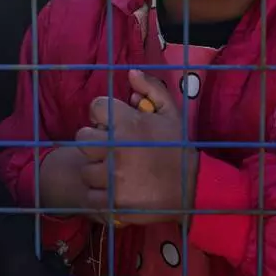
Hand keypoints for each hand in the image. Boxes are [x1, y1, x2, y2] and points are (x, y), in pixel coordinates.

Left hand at [75, 69, 198, 225]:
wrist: (193, 189)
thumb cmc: (178, 148)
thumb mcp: (171, 113)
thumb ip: (151, 88)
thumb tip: (130, 73)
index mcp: (128, 123)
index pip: (96, 107)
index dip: (102, 114)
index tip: (111, 124)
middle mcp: (115, 149)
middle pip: (83, 138)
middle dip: (94, 143)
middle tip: (109, 150)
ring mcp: (112, 177)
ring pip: (86, 169)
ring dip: (97, 170)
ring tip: (115, 173)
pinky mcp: (112, 201)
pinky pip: (91, 195)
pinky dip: (100, 195)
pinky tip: (114, 191)